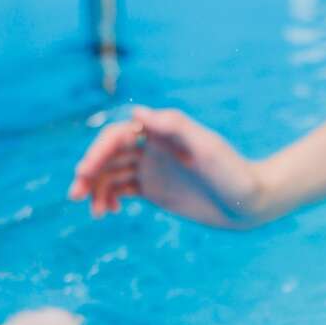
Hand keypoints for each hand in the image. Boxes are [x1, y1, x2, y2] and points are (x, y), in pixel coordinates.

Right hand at [67, 106, 271, 227]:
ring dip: (96, 189)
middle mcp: (151, 146)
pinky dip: (109, 199)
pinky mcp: (154, 189)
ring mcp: (151, 167)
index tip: (86, 172)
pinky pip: (121, 190)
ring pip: (111, 174)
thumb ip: (175, 127)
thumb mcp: (207, 149)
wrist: (249, 202)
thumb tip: (138, 111)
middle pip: (108, 154)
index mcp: (160, 132)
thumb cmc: (233, 172)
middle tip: (76, 195)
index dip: (98, 151)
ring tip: (96, 213)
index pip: (117, 136)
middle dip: (90, 172)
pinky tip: (108, 213)